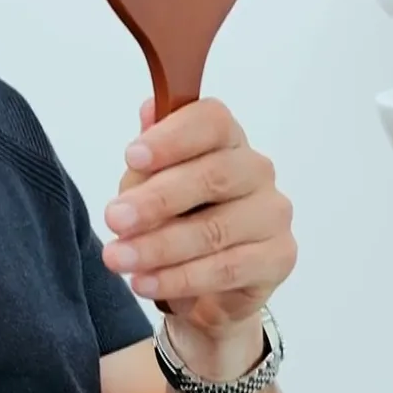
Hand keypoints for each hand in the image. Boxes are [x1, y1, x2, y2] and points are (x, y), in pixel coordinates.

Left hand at [101, 98, 296, 344]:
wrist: (199, 277)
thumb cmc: (172, 211)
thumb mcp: (147, 181)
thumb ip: (149, 154)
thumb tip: (148, 110)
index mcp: (225, 137)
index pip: (210, 121)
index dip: (172, 137)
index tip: (131, 157)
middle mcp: (255, 169)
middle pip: (211, 176)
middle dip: (155, 200)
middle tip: (113, 219)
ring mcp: (272, 213)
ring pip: (214, 230)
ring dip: (159, 247)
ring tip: (118, 259)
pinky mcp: (278, 257)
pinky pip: (227, 268)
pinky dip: (180, 278)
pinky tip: (146, 281)